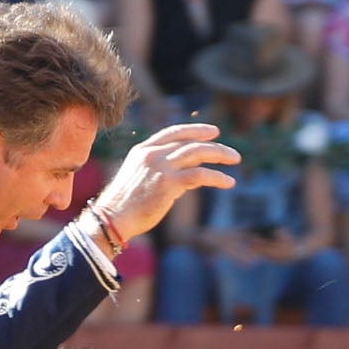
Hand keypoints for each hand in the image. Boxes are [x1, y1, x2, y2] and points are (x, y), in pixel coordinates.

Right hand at [89, 121, 243, 244]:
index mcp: (143, 150)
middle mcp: (152, 154)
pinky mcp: (168, 183)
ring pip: (196, 153)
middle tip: (231, 152)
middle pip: (189, 142)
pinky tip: (229, 182)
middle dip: (213, 144)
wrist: (113, 218)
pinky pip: (199, 175)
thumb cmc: (125, 206)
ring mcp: (160, 167)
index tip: (212, 132)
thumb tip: (185, 178)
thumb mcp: (140, 179)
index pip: (173, 132)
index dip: (195, 130)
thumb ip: (160, 172)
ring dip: (219, 154)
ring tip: (235, 160)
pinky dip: (217, 177)